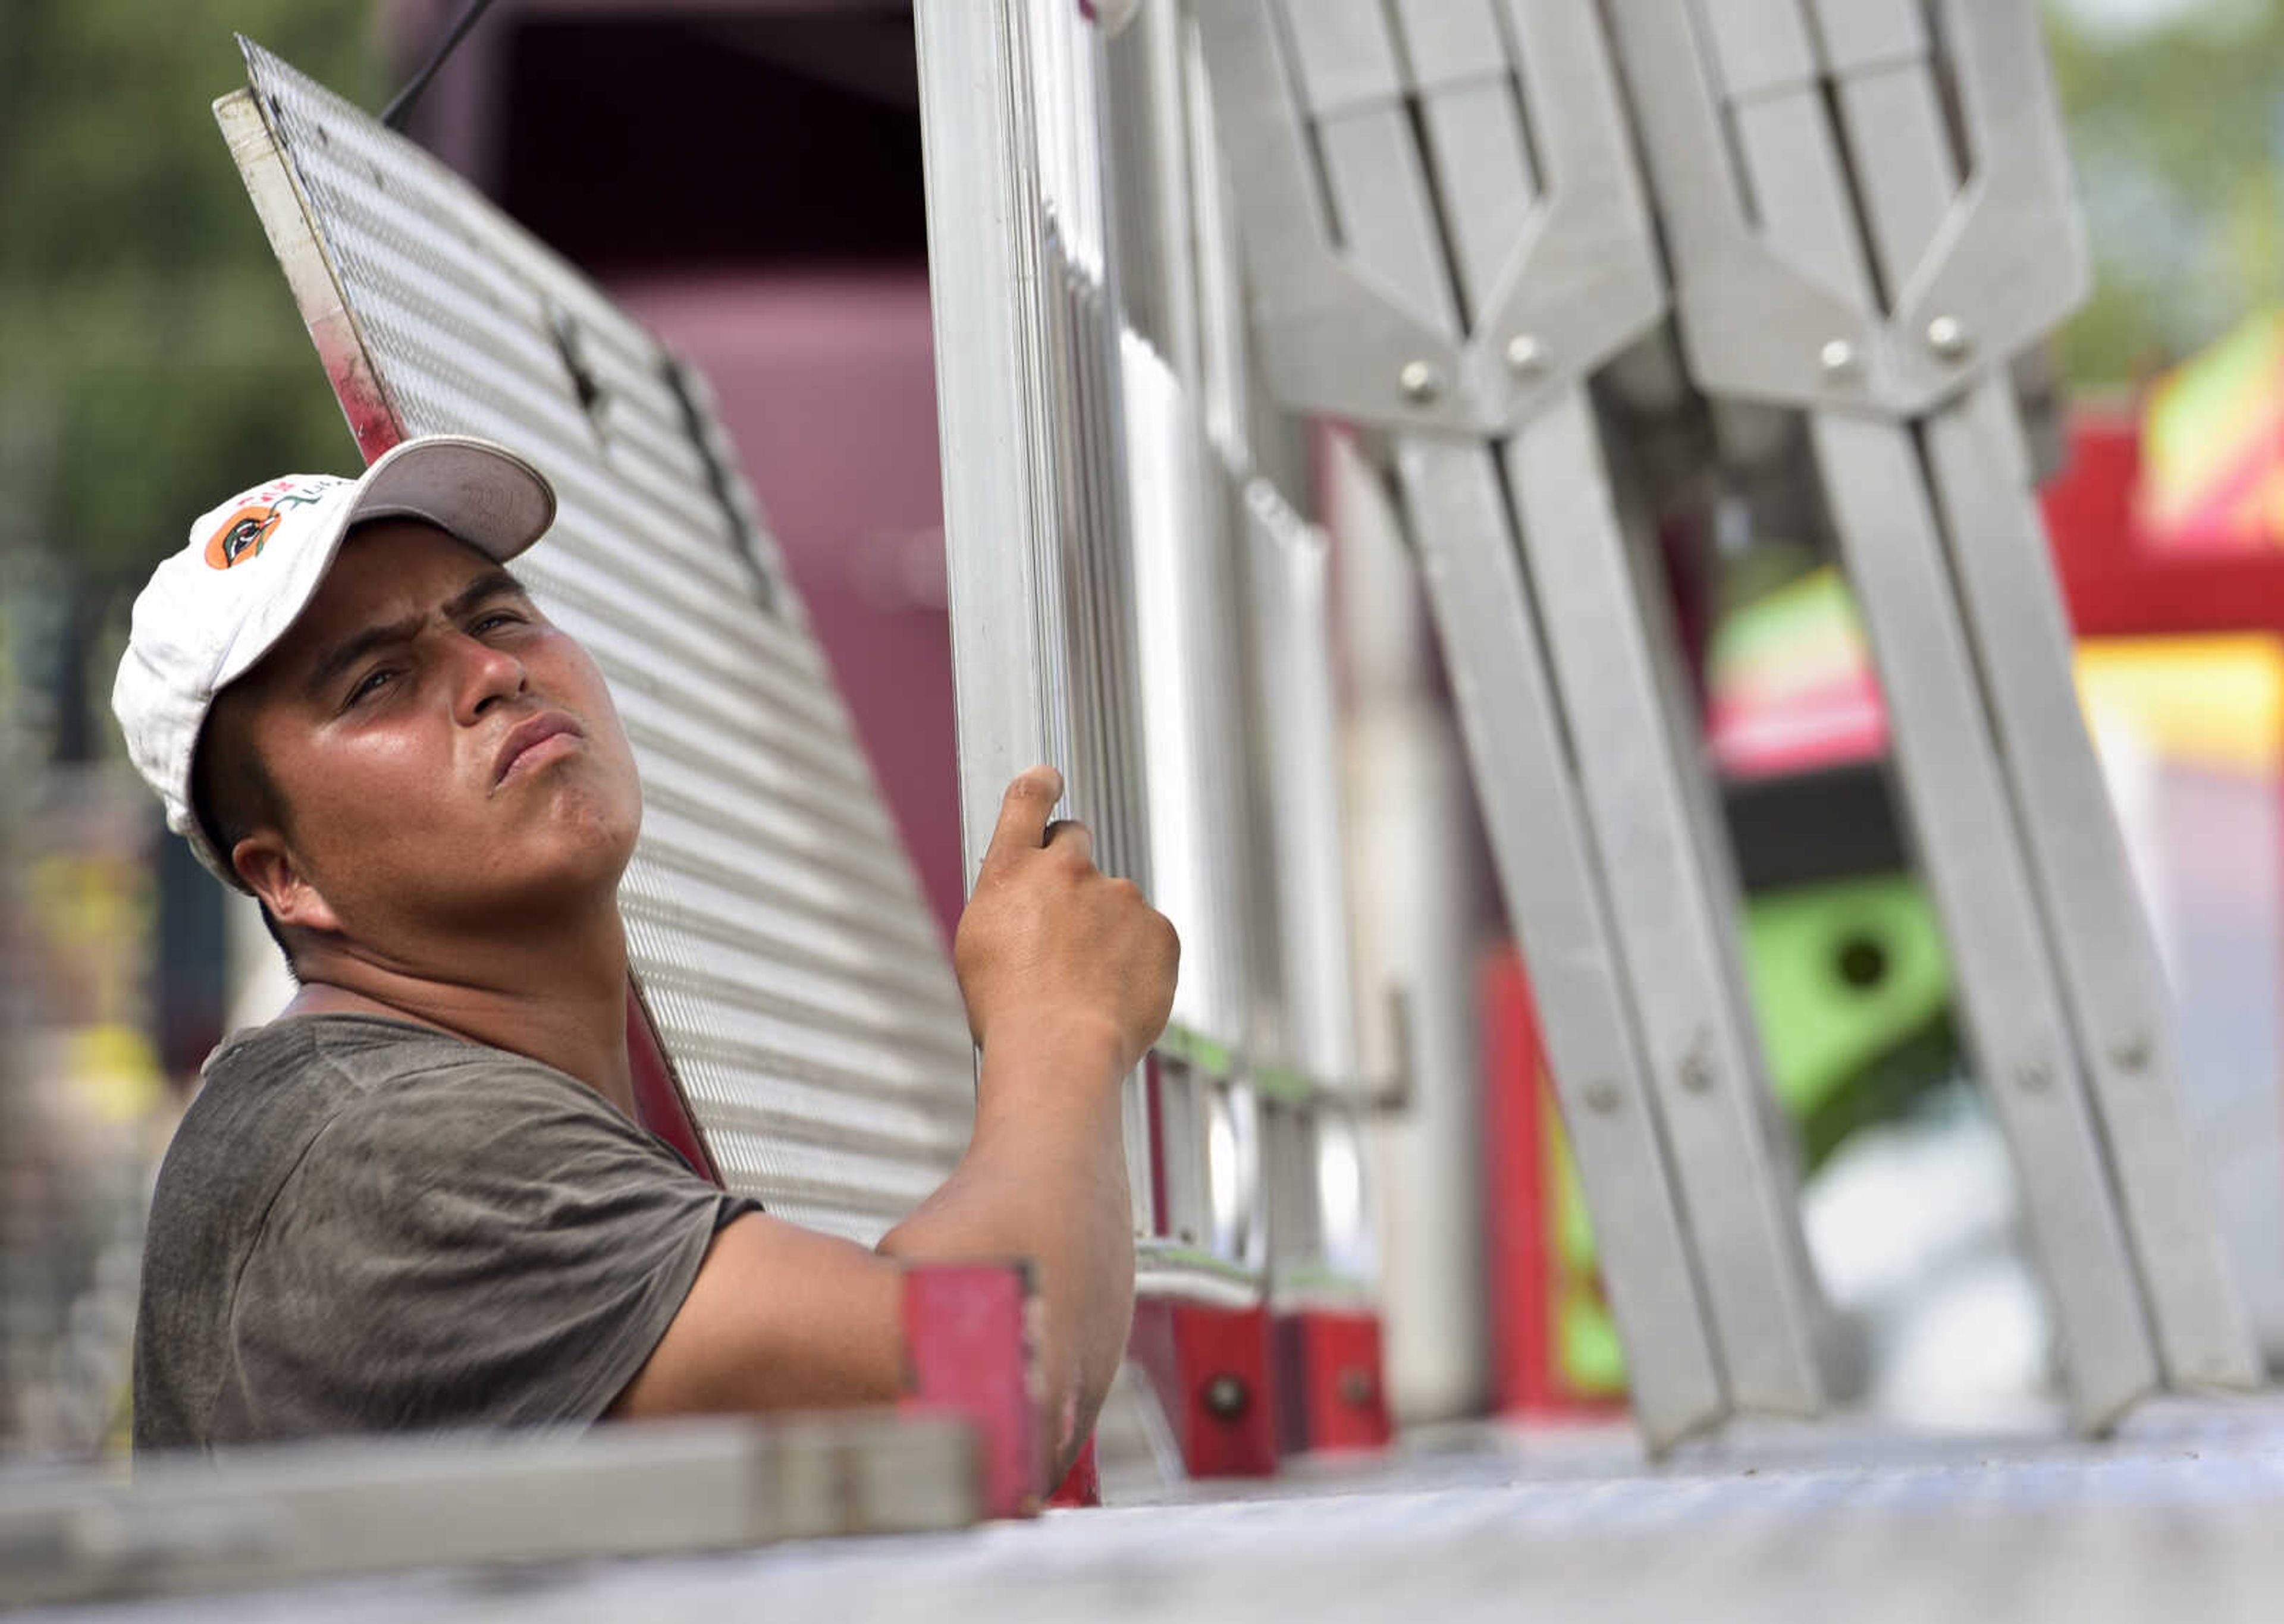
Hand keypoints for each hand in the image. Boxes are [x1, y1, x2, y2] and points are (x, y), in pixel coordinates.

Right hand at [953, 766, 1178, 1077]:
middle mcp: (1067, 869)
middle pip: (1075, 841)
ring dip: (1104, 929)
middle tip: (1065, 915)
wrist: (1058, 1050)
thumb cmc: (1009, 1011)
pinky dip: (1136, 961)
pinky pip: (1148, 938)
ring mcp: (1119, 896)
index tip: (1050, 779)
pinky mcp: (1159, 929)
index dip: (1040, 784)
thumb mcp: (979, 945)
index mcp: (1012, 871)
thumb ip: (1007, 903)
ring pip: (1114, 901)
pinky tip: (1115, 995)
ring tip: (1085, 985)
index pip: (1027, 800)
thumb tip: (1023, 896)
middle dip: (1071, 865)